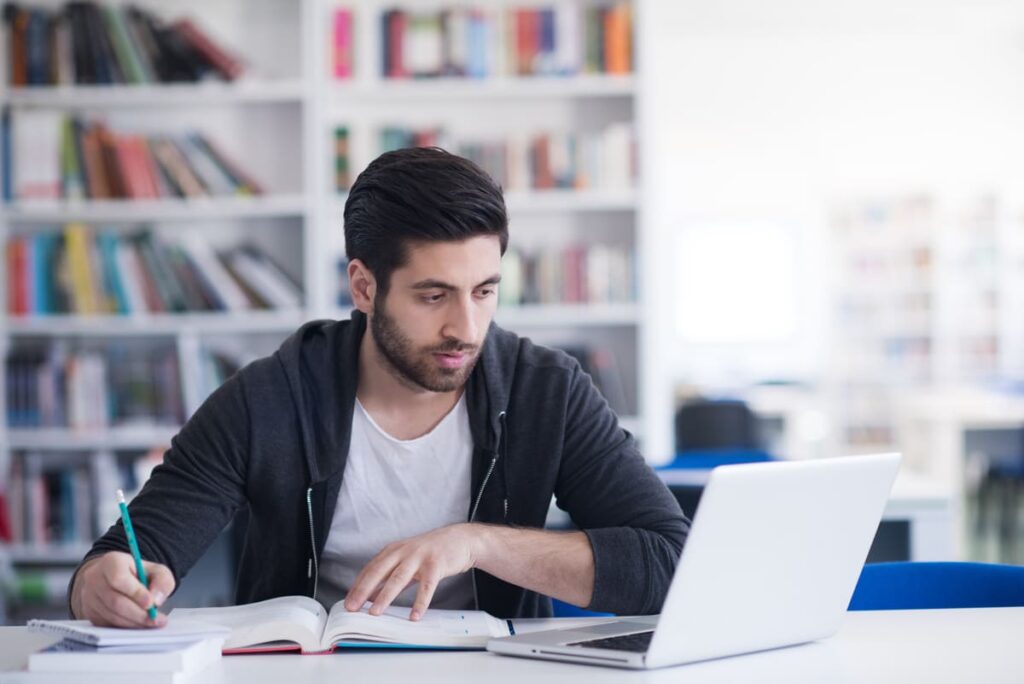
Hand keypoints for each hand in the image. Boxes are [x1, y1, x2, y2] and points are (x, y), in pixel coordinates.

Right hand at [70, 552, 174, 627]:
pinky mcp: (89, 612)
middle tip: (155, 619)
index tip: (151, 603)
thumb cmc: (136, 574)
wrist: (115, 579)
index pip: (119, 578)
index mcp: (111, 562)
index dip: (136, 593)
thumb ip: (162, 580)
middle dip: (138, 613)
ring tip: (151, 622)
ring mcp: (89, 596)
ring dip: (134, 622)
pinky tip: (138, 624)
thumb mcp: (156, 570)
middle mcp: (95, 578)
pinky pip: (107, 623)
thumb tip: (156, 599)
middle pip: (115, 601)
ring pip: (112, 615)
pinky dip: (125, 626)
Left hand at [343, 523, 481, 620]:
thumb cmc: (433, 551)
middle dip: (363, 590)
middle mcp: (404, 551)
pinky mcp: (436, 564)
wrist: (461, 539)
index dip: (358, 585)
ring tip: (375, 612)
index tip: (348, 601)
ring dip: (385, 596)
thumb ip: (392, 577)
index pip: (371, 568)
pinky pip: (427, 586)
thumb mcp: (408, 560)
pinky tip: (414, 615)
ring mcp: (420, 557)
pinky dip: (420, 602)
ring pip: (399, 578)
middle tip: (353, 607)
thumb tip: (373, 595)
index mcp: (394, 550)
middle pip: (379, 571)